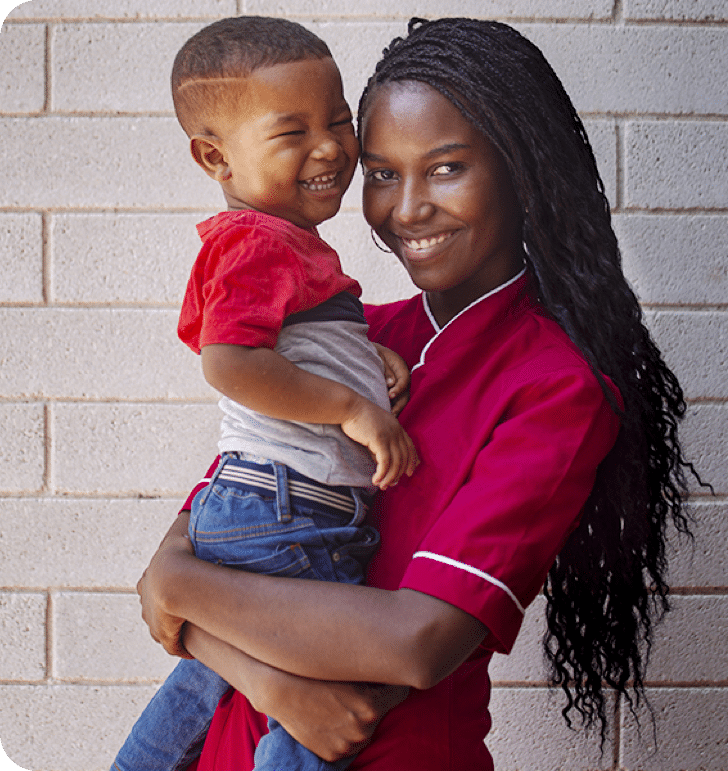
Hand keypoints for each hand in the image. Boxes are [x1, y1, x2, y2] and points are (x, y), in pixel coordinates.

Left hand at [136, 511, 195, 658]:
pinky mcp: (163, 634)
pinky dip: (182, 646)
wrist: (173, 577)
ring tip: (191, 630)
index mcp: (147, 579)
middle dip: (167, 611)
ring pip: (162, 627)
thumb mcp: (183, 531)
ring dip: (175, 629)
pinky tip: (192, 649)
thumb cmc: (179, 551)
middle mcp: (145, 599)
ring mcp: (152, 617)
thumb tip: (194, 507)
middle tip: (184, 613)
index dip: (168, 588)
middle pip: (154, 608)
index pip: (152, 586)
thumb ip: (188, 522)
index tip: (179, 591)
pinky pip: (174, 644)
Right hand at [264, 676, 408, 761]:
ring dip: (357, 718)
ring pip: (364, 730)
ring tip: (338, 702)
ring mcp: (348, 745)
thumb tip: (393, 668)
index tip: (385, 676)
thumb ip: (373, 672)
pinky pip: (347, 742)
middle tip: (355, 687)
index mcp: (371, 706)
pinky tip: (328, 716)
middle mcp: (363, 729)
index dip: (392, 682)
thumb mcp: (349, 668)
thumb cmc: (314, 672)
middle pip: (381, 712)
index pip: (401, 693)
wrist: (281, 690)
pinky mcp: (333, 755)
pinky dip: (341, 731)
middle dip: (373, 701)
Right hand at [340, 400, 418, 488]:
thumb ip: (381, 445)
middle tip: (390, 485)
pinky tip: (375, 480)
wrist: (349, 407)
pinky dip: (382, 474)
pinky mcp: (380, 440)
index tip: (409, 473)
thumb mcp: (375, 431)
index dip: (412, 461)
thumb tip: (383, 465)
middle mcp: (396, 431)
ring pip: (396, 462)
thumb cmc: (358, 418)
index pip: (410, 446)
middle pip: (404, 457)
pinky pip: (385, 462)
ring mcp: (390, 435)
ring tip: (381, 485)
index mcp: (397, 426)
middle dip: (399, 474)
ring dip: (390, 477)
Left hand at [373, 343, 410, 415]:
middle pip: (406, 393)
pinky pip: (394, 401)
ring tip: (388, 418)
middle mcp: (401, 376)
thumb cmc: (370, 352)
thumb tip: (391, 383)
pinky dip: (391, 408)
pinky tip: (384, 416)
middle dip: (399, 404)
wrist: (364, 352)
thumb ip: (385, 369)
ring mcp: (397, 384)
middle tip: (391, 414)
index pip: (404, 379)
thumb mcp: (377, 356)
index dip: (399, 389)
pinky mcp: (391, 390)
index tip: (390, 395)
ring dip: (396, 409)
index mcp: (400, 365)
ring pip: (401, 399)